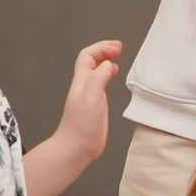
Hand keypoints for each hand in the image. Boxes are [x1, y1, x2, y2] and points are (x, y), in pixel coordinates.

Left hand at [53, 40, 121, 165]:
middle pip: (91, 60)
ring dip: (106, 60)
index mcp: (82, 81)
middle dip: (104, 50)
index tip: (117, 48)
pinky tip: (114, 76)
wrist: (76, 148)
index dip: (101, 48)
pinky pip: (101, 82)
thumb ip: (99, 78)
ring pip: (97, 70)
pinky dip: (108, 74)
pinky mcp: (96, 104)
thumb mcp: (91, 98)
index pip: (88, 55)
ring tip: (117, 56)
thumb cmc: (81, 126)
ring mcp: (90, 94)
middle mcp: (85, 85)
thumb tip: (108, 64)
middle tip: (119, 48)